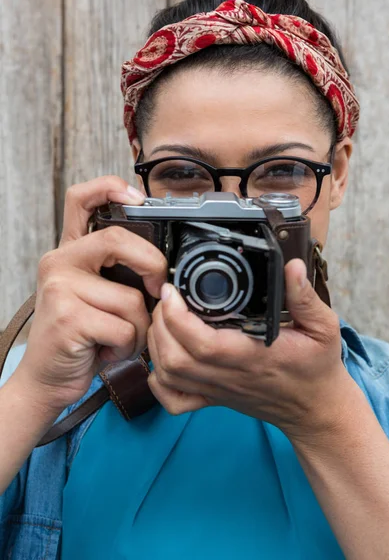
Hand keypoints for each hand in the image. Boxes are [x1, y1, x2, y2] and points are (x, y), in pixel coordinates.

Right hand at [15, 176, 166, 411]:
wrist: (47, 380)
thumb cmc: (79, 338)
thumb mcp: (94, 296)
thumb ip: (116, 274)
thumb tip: (162, 268)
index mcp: (69, 253)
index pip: (81, 199)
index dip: (111, 188)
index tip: (139, 198)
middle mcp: (58, 263)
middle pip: (117, 240)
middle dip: (152, 265)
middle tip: (157, 289)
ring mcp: (60, 288)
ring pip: (129, 297)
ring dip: (139, 327)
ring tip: (121, 338)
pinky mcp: (67, 317)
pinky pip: (123, 327)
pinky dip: (128, 345)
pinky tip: (109, 350)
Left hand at [147, 259, 352, 438]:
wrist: (315, 409)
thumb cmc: (317, 368)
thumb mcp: (322, 328)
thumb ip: (305, 297)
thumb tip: (291, 267)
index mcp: (252, 357)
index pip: (203, 343)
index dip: (177, 315)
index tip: (173, 288)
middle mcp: (229, 376)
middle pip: (175, 359)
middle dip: (160, 323)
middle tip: (167, 297)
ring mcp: (216, 390)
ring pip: (168, 375)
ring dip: (156, 344)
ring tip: (164, 317)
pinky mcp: (212, 399)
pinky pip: (173, 399)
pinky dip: (157, 379)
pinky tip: (162, 357)